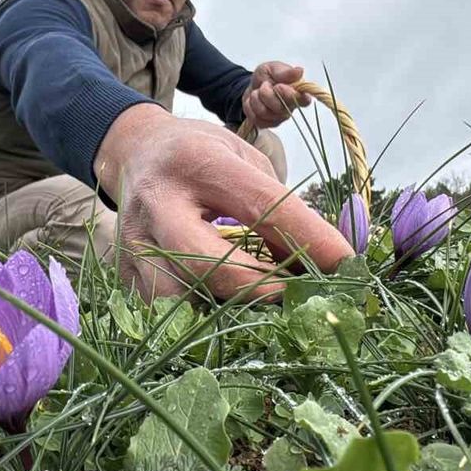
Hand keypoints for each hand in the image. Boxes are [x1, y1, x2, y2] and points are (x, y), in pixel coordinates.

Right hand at [94, 104, 351, 300]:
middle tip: (295, 294)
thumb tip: (323, 264)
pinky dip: (200, 319)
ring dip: (226, 311)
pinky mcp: (124, 274)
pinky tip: (224, 310)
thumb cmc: (203, 156)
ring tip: (256, 305)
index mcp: (197, 163)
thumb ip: (278, 207)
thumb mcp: (244, 160)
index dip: (311, 239)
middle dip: (261, 287)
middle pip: (212, 266)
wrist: (135, 152)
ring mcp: (134, 244)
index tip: (347, 263)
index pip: (264, 208)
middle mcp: (158, 203)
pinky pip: (166, 314)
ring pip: (182, 302)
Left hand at [243, 61, 310, 128]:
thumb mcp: (273, 68)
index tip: (279, 86)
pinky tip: (253, 101)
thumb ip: (285, 72)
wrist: (251, 85)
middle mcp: (291, 107)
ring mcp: (279, 118)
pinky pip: (256, 119)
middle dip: (267, 94)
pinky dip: (250, 107)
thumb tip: (299, 71)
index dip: (291, 95)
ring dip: (256, 99)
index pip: (304, 101)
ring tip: (257, 92)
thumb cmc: (266, 77)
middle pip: (281, 108)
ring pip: (265, 113)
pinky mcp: (267, 124)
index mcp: (297, 93)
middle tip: (264, 84)